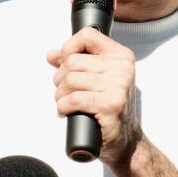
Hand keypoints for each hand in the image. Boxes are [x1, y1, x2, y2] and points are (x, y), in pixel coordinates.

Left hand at [47, 28, 139, 166]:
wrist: (125, 140)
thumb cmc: (109, 107)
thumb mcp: (96, 79)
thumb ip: (76, 63)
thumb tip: (52, 54)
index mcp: (121, 56)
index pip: (88, 35)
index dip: (69, 48)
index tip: (65, 63)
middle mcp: (123, 68)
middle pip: (73, 61)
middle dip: (60, 78)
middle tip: (65, 91)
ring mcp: (118, 87)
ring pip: (70, 80)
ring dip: (60, 95)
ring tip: (66, 103)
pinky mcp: (111, 105)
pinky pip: (74, 99)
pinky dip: (63, 106)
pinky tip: (67, 111)